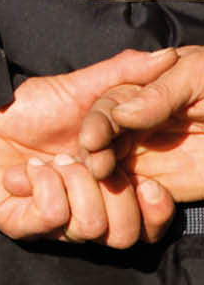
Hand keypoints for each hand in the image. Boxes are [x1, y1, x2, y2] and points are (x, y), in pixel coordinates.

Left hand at [0, 47, 177, 244]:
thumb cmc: (23, 106)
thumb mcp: (79, 90)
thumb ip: (122, 77)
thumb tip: (165, 56)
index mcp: (105, 187)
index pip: (148, 224)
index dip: (155, 208)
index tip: (146, 182)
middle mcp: (84, 210)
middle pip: (126, 234)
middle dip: (114, 194)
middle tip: (86, 161)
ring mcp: (54, 222)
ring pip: (93, 227)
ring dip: (75, 184)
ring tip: (52, 160)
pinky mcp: (24, 225)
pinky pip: (53, 217)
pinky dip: (44, 187)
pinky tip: (28, 170)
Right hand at [79, 47, 203, 211]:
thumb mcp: (197, 76)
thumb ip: (159, 93)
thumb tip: (120, 113)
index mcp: (140, 91)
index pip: (108, 106)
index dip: (98, 123)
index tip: (91, 141)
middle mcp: (139, 124)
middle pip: (105, 140)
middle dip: (96, 155)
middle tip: (98, 170)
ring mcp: (153, 157)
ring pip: (116, 171)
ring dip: (109, 184)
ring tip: (115, 192)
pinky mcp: (170, 188)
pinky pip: (142, 200)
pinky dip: (133, 208)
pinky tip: (135, 209)